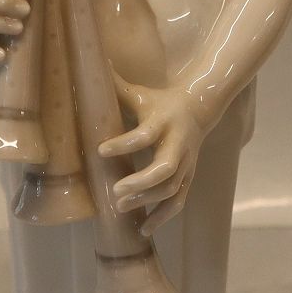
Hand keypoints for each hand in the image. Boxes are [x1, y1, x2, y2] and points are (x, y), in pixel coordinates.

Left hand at [100, 76, 206, 235]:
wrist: (199, 110)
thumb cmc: (160, 102)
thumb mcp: (139, 92)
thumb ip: (114, 85)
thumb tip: (92, 62)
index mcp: (162, 122)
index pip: (143, 136)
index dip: (123, 144)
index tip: (100, 151)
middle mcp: (176, 145)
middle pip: (163, 170)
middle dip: (140, 184)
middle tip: (115, 192)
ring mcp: (185, 164)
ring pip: (170, 189)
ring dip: (147, 202)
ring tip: (120, 207)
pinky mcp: (188, 177)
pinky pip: (177, 201)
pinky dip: (162, 217)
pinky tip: (143, 229)